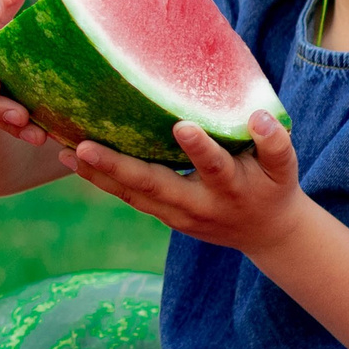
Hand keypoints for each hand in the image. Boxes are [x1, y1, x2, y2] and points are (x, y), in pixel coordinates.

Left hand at [64, 111, 310, 251]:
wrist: (265, 233)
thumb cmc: (272, 187)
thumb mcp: (284, 168)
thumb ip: (274, 143)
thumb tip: (257, 115)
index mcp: (231, 189)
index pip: (215, 168)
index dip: (200, 150)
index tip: (182, 126)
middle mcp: (198, 206)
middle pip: (155, 187)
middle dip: (119, 167)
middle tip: (84, 148)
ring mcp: (176, 215)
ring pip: (132, 196)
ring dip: (97, 175)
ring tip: (64, 152)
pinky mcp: (162, 215)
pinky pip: (126, 196)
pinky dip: (99, 179)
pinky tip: (71, 160)